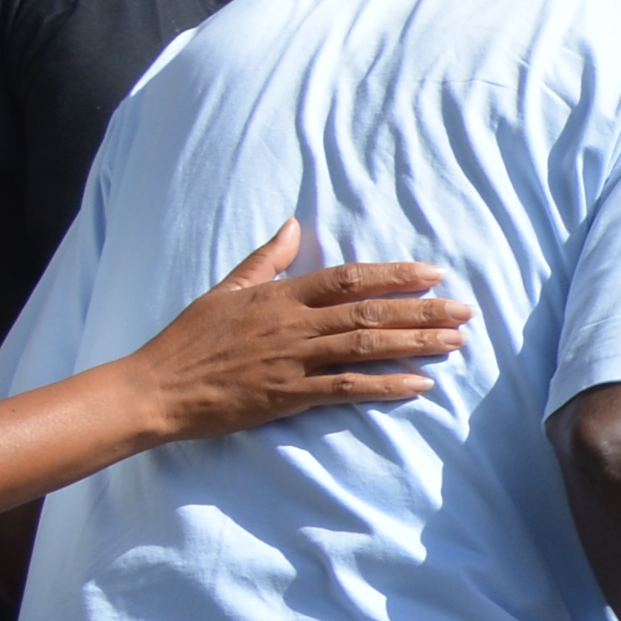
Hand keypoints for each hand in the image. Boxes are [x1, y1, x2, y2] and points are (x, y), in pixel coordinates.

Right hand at [123, 224, 470, 435]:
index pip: (349, 279)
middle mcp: (292, 325)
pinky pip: (345, 389)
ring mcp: (291, 361)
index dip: (395, 275)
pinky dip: (385, 387)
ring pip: (365, 349)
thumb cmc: (189, 339)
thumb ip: (266, 259)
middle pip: (369, 313)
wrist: (155, 388)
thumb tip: (294, 225)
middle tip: (465, 311)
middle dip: (421, 311)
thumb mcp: (226, 290)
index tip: (434, 274)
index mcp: (280, 297)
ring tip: (455, 343)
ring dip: (414, 346)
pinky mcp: (287, 396)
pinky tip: (419, 386)